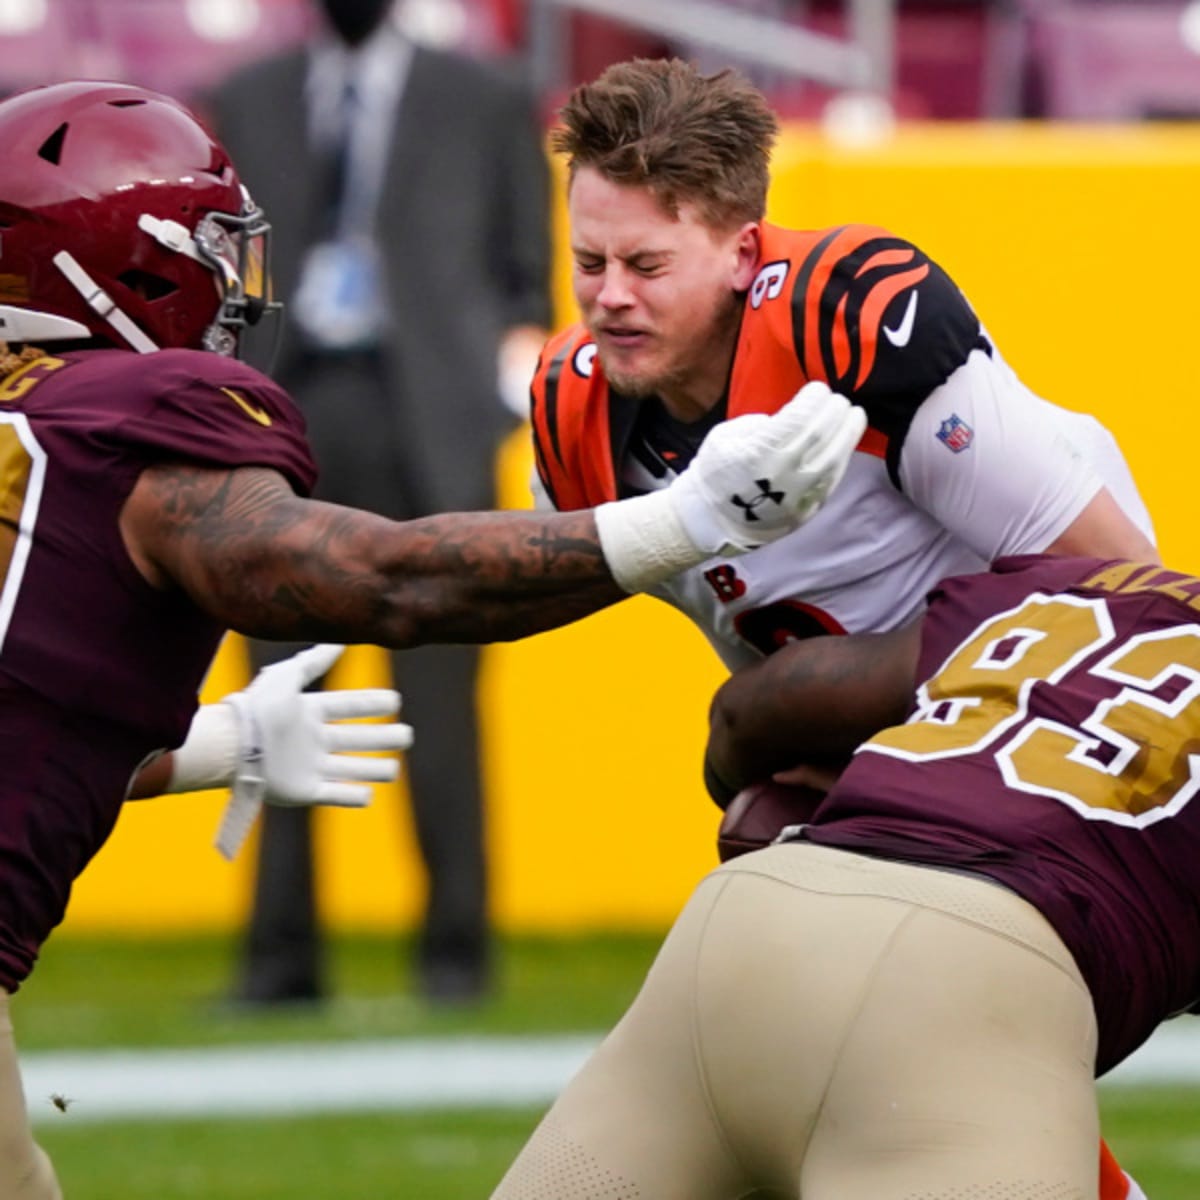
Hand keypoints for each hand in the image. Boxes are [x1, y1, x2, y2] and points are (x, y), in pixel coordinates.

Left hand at [215, 644, 413, 859]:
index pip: (348, 707)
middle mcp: (311, 740)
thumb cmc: (257, 709)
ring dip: (373, 769)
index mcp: (308, 712)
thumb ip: (313, 661)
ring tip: (395, 769)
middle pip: (356, 739)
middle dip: (382, 738)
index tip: (395, 700)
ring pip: (350, 768)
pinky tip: (368, 796)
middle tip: (407, 735)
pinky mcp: (302, 792)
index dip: (371, 704)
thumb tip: (339, 642)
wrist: (231, 747)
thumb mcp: (286, 677)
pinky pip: (332, 795)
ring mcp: (308, 767)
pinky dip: (350, 797)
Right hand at [669, 382, 865, 554]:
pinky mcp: (806, 510)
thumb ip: (758, 425)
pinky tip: (844, 444)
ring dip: (849, 433)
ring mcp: (798, 494)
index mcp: (760, 451)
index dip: (815, 399)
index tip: (818, 389)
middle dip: (835, 411)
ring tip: (855, 416)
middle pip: (822, 434)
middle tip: (839, 399)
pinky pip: (832, 480)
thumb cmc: (715, 474)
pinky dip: (842, 458)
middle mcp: (784, 472)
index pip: (800, 417)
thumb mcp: (724, 437)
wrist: (711, 521)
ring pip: (834, 458)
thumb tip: (787, 421)